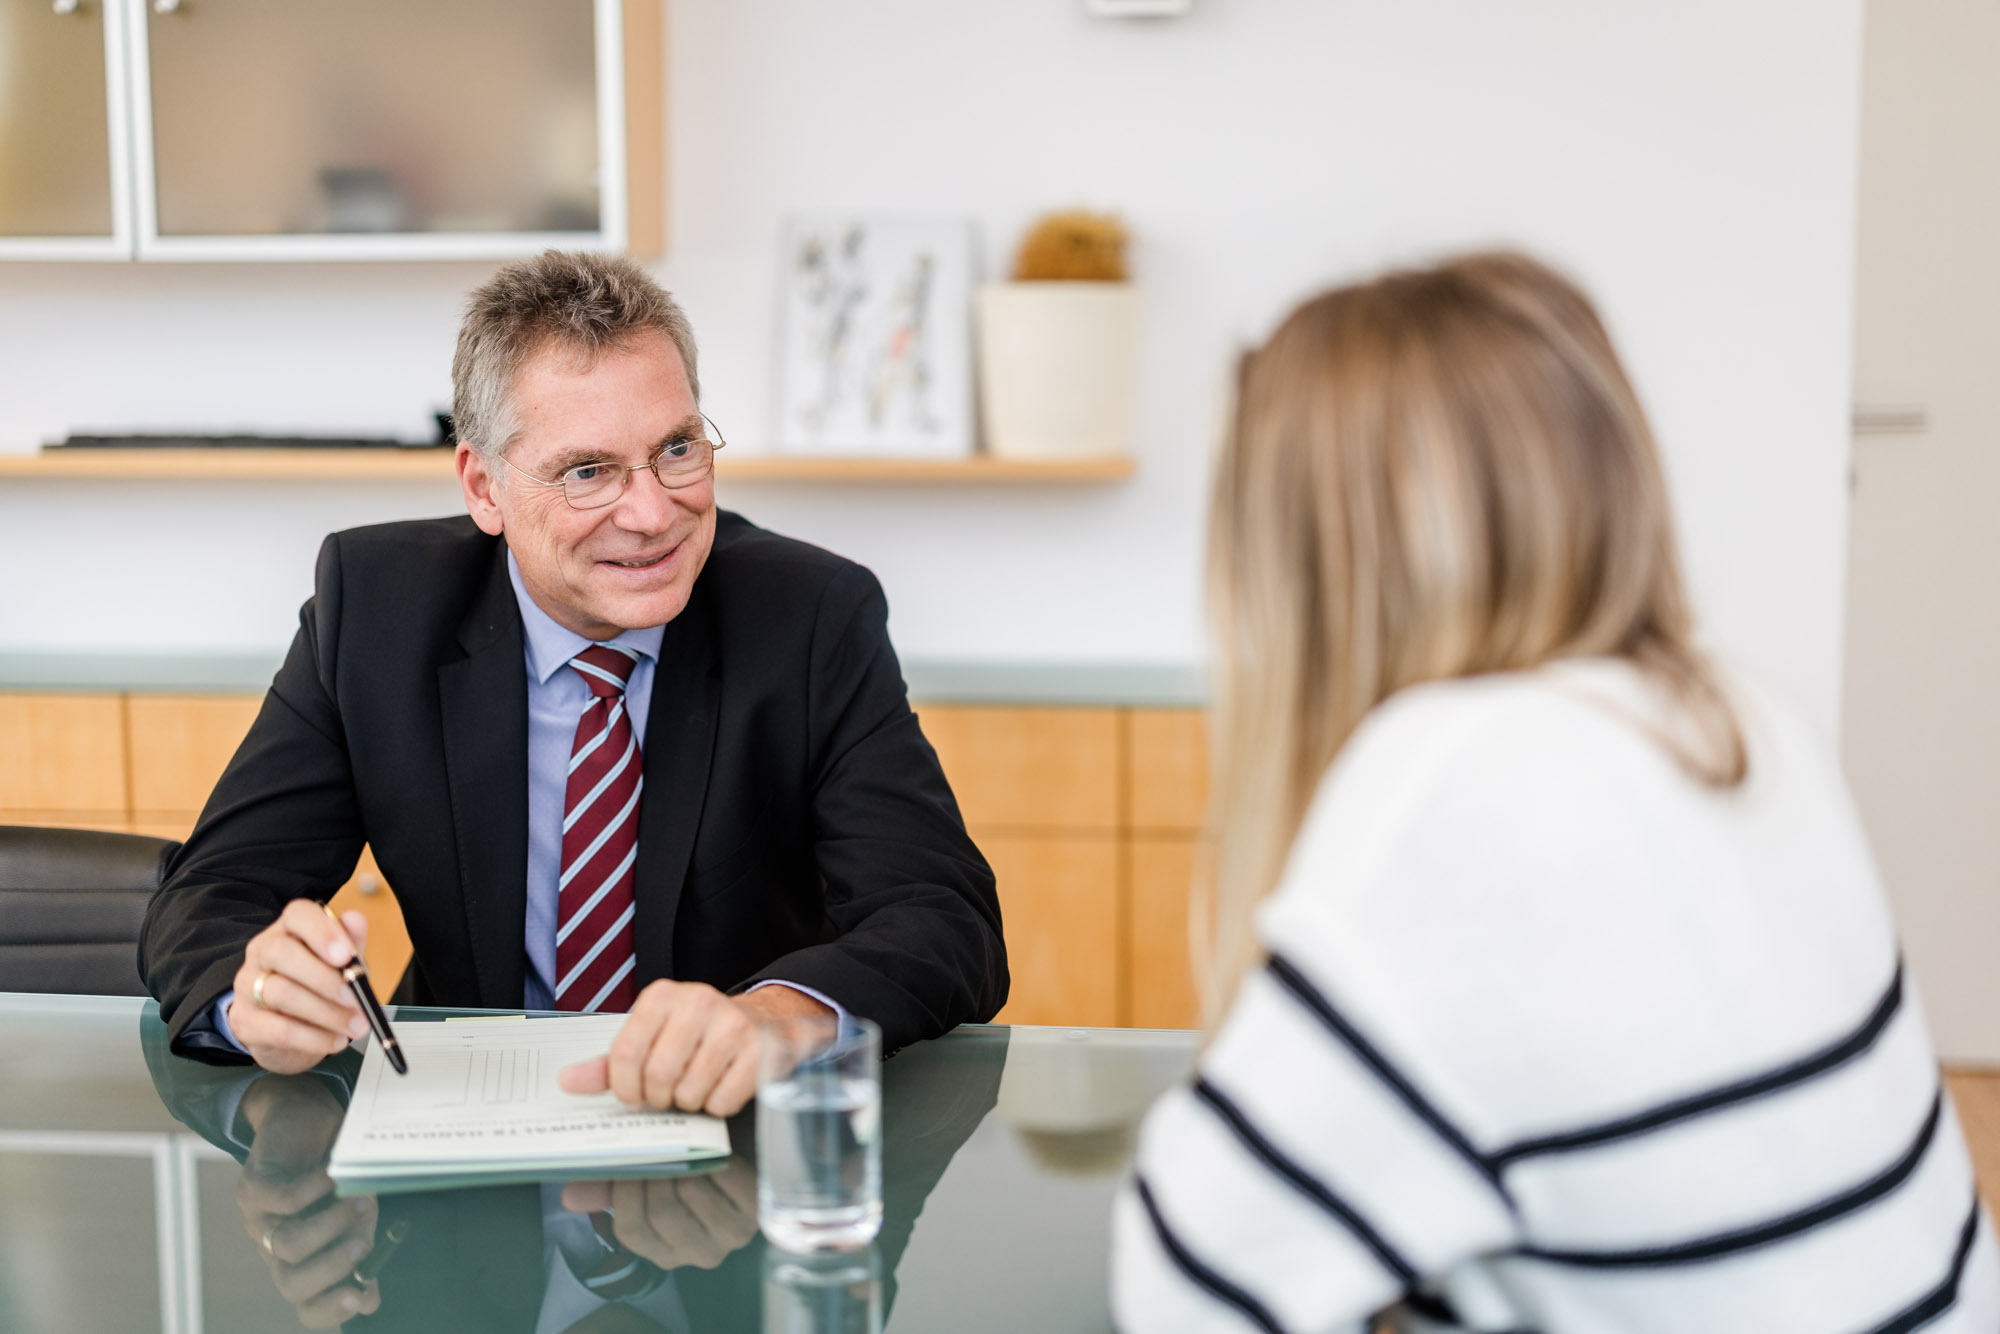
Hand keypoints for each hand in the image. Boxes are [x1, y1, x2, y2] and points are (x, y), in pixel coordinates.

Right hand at [227, 900, 370, 1074]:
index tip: (345, 955)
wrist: (287, 1029)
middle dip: (325, 979)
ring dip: (327, 1013)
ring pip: (282, 993)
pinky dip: (314, 1038)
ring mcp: (248, 986)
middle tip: (357, 999)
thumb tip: (355, 920)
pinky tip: (335, 1041)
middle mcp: (262, 952)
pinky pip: (279, 1030)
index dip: (322, 931)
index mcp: (289, 930)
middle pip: (282, 953)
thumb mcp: (341, 963)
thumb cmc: (319, 986)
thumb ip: (351, 942)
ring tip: (356, 1025)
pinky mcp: (245, 1021)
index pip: (297, 915)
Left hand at [234, 1075, 381, 1326]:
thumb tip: (369, 1299)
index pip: (307, 1305)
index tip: (363, 1298)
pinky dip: (315, 1187)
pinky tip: (337, 1172)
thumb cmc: (338, 1170)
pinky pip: (282, 1200)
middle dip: (332, 1269)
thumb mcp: (357, 1213)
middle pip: (291, 1286)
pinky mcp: (251, 1189)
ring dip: (331, 1224)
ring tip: (364, 1199)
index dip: (331, 1309)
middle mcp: (277, 1249)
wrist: (305, 1117)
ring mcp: (260, 1221)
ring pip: (287, 1245)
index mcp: (303, 1261)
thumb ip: (361, 1248)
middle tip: (365, 1242)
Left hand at [557, 981, 831, 1116]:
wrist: (760, 1021)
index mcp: (662, 997)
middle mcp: (698, 1002)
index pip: (625, 1054)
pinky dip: (717, 1105)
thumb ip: (609, 1065)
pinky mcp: (760, 1050)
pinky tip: (721, 1085)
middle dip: (659, 1098)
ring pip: (690, 1092)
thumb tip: (568, 1082)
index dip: (625, 1088)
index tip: (633, 1095)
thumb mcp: (650, 1039)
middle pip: (658, 1076)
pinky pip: (722, 1101)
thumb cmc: (696, 1035)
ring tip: (696, 1085)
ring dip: (689, 1102)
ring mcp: (732, 1024)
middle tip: (668, 1094)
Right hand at [561, 1158, 757, 1270]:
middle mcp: (697, 1252)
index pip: (632, 1230)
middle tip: (649, 1141)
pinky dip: (715, 1159)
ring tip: (676, 1139)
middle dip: (652, 1173)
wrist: (741, 1150)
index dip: (623, 1194)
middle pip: (662, 1214)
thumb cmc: (691, 1163)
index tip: (623, 1161)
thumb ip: (609, 1184)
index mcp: (664, 1249)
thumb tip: (570, 1196)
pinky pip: (728, 1182)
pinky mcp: (755, 1212)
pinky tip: (711, 1145)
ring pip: (693, 1195)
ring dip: (683, 1163)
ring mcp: (729, 1236)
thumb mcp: (649, 1174)